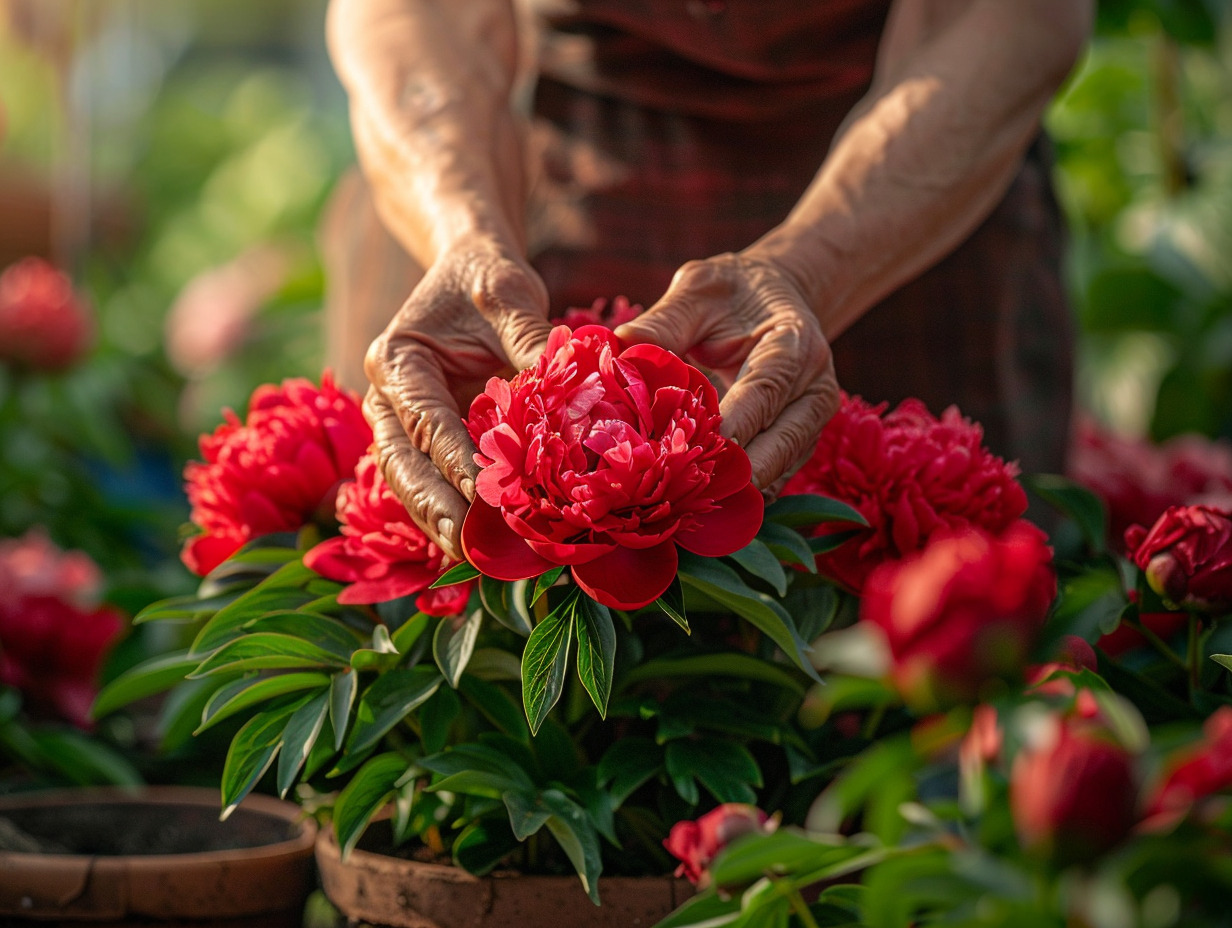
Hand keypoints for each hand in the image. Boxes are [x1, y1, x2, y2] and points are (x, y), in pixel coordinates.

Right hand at [364, 239, 552, 558]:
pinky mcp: (422, 440)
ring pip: (407, 481)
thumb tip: (574, 382)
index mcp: (397, 358)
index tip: (481, 492)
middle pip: (400, 463)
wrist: (469, 274)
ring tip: (470, 557)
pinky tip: (477, 543)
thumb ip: (531, 338)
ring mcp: (399, 422)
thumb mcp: (510, 294)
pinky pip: (428, 481)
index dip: (450, 457)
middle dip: (432, 507)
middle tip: (466, 545)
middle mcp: (387, 396)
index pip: (423, 418)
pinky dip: (450, 510)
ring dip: (436, 520)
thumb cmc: (487, 280)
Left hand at [615, 252, 838, 494]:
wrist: (775, 299)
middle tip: (680, 493)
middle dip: (733, 471)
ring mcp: (812, 423)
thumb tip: (619, 346)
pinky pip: (773, 480)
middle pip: (781, 444)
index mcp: (794, 345)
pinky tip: (698, 501)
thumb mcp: (699, 290)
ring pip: (780, 470)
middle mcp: (815, 389)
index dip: (731, 422)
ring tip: (684, 505)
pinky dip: (739, 492)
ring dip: (735, 489)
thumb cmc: (731, 294)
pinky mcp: (799, 446)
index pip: (765, 389)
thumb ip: (665, 319)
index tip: (691, 448)